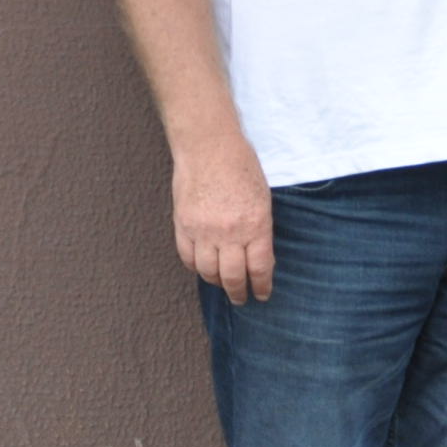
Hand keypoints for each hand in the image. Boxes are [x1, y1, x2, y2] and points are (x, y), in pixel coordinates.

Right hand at [172, 135, 275, 303]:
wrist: (209, 148)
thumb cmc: (242, 168)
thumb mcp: (263, 200)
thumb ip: (260, 229)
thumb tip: (257, 255)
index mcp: (255, 226)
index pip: (260, 268)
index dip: (262, 286)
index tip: (263, 294)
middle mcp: (229, 233)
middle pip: (232, 276)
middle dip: (239, 291)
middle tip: (242, 298)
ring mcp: (202, 231)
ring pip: (207, 271)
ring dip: (216, 282)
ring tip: (223, 285)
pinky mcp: (182, 225)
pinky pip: (187, 257)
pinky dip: (195, 266)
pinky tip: (202, 269)